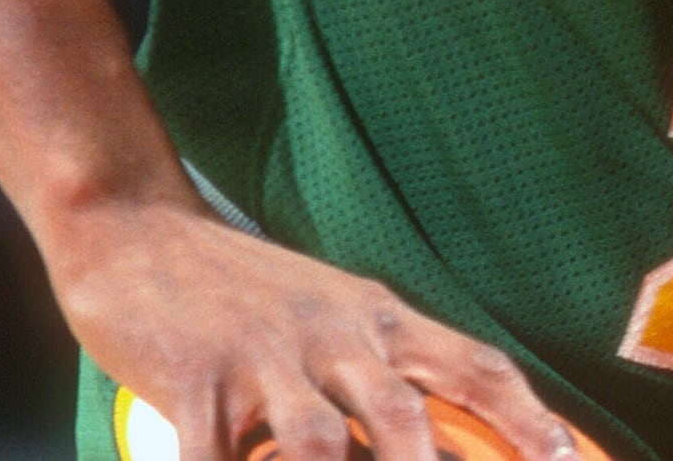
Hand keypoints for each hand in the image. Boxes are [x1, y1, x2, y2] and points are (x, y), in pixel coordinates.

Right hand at [51, 196, 586, 460]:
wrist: (144, 233)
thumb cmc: (250, 295)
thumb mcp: (333, 317)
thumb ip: (382, 373)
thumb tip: (435, 437)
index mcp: (380, 318)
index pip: (475, 365)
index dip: (528, 418)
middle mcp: (335, 334)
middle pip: (403, 414)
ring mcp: (264, 357)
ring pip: (316, 441)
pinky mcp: (192, 380)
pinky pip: (212, 456)